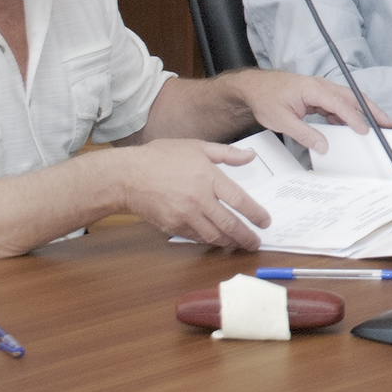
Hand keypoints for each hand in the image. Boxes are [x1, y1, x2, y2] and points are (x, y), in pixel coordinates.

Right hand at [108, 139, 271, 249]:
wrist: (127, 176)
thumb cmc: (161, 157)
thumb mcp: (197, 147)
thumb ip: (227, 154)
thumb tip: (250, 156)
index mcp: (209, 177)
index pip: (240, 200)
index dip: (256, 214)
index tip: (265, 222)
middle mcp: (199, 199)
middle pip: (230, 224)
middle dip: (246, 236)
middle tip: (256, 242)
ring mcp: (185, 215)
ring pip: (214, 235)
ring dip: (230, 242)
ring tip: (240, 245)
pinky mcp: (172, 226)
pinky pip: (196, 238)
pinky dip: (209, 241)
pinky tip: (217, 240)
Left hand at [227, 70, 391, 153]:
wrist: (254, 88)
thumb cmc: (265, 98)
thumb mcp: (281, 120)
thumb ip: (304, 133)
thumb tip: (323, 145)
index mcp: (312, 89)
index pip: (339, 104)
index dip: (354, 118)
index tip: (365, 130)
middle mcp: (320, 86)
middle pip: (352, 97)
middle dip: (372, 110)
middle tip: (388, 123)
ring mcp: (320, 90)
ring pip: (348, 101)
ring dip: (363, 113)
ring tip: (377, 126)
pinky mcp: (318, 96)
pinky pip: (338, 105)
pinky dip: (348, 115)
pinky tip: (352, 127)